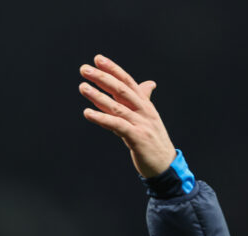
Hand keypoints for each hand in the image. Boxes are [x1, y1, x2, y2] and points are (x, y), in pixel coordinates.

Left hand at [78, 55, 175, 177]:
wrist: (165, 165)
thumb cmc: (153, 142)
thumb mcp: (148, 118)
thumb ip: (142, 101)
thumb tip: (148, 83)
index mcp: (145, 104)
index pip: (128, 82)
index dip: (113, 69)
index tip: (98, 59)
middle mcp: (144, 111)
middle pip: (121, 89)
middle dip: (102, 77)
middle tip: (84, 69)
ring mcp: (141, 124)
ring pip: (117, 106)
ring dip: (98, 96)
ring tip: (82, 87)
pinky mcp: (137, 138)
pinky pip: (117, 125)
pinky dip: (101, 118)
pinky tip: (87, 113)